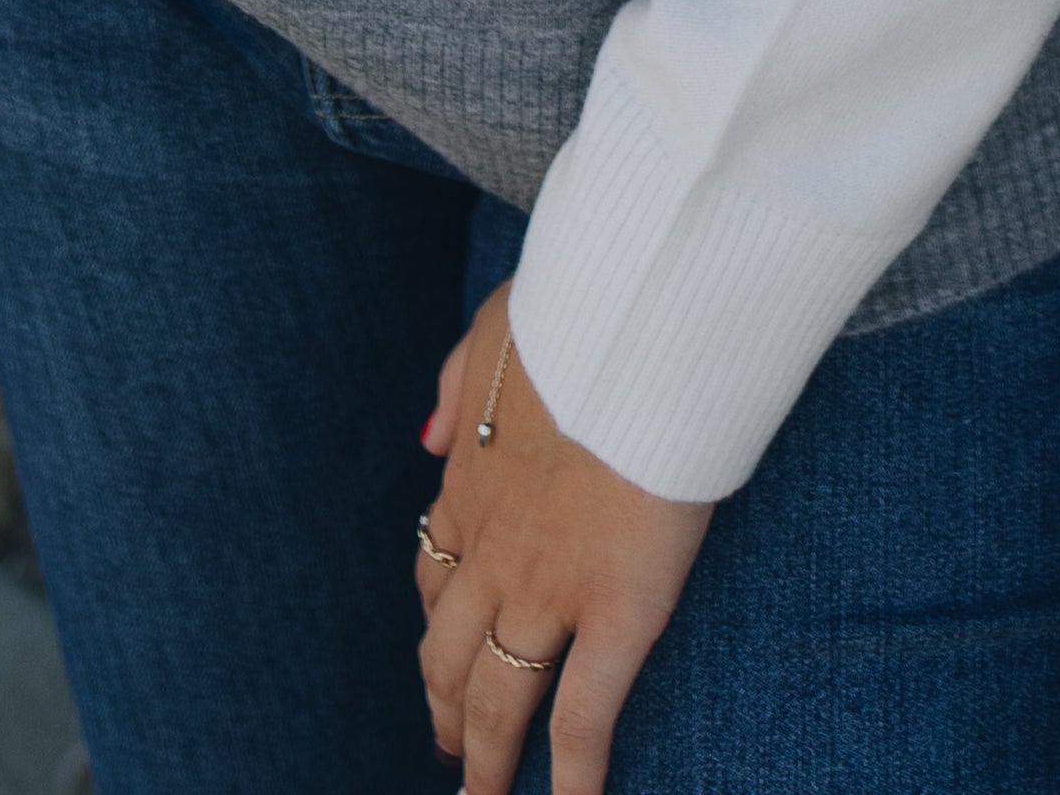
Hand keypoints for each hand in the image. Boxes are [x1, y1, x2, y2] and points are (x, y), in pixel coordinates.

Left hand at [414, 280, 709, 791]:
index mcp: (469, 485)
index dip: (437, 628)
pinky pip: (583, 718)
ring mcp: (549, 589)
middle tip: (450, 754)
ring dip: (485, 760)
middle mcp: (494, 550)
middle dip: (445, 710)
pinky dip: (575, 779)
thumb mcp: (490, 331)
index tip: (441, 660)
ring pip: (498, 699)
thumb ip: (450, 388)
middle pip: (450, 655)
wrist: (637, 327)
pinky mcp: (615, 611)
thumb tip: (422, 440)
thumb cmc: (577, 312)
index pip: (437, 575)